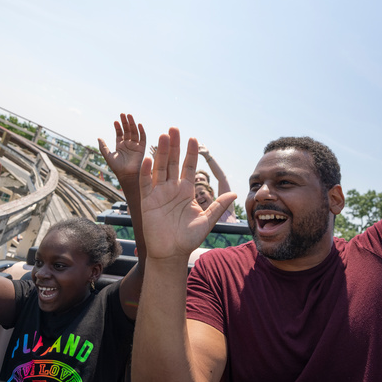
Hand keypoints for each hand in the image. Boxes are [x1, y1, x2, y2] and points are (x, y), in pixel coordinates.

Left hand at [98, 113, 146, 182]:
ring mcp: (135, 146)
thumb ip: (103, 147)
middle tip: (122, 114)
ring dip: (132, 124)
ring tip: (129, 116)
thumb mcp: (108, 156)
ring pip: (134, 132)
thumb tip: (98, 138)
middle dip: (125, 122)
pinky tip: (138, 124)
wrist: (127, 175)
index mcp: (120, 146)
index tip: (115, 121)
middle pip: (127, 130)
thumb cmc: (117, 167)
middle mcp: (128, 144)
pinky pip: (143, 138)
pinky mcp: (142, 148)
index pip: (120, 134)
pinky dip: (142, 131)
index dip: (118, 127)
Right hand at [139, 128, 236, 260]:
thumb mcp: (207, 221)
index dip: (191, 153)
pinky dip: (147, 171)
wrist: (171, 253)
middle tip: (174, 129)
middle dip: (173, 146)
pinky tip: (149, 159)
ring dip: (160, 153)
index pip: (189, 167)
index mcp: (187, 191)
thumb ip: (218, 206)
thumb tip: (234, 194)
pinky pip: (146, 183)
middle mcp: (172, 189)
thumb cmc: (189, 238)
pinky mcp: (148, 201)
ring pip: (159, 168)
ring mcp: (159, 193)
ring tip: (162, 136)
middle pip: (172, 163)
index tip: (194, 139)